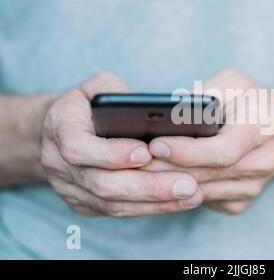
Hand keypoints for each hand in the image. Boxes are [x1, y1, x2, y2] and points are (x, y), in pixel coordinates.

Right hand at [41, 72, 202, 216]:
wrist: (62, 129)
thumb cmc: (89, 104)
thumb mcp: (99, 86)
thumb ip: (119, 93)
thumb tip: (154, 110)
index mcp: (59, 127)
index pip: (79, 148)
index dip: (112, 154)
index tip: (147, 152)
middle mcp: (57, 163)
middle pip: (103, 184)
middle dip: (149, 186)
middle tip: (188, 184)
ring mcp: (68, 188)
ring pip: (113, 204)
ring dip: (156, 202)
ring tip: (192, 195)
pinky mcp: (84, 203)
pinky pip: (118, 211)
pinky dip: (150, 208)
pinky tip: (179, 201)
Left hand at [143, 69, 273, 213]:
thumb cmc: (254, 101)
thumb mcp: (236, 82)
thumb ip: (207, 93)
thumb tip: (169, 112)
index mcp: (262, 129)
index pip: (223, 150)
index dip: (187, 151)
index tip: (155, 144)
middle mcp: (262, 163)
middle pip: (206, 174)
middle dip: (165, 168)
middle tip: (132, 159)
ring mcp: (254, 187)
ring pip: (201, 192)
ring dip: (167, 183)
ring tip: (137, 169)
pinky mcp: (242, 202)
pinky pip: (204, 200)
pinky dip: (180, 191)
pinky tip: (161, 179)